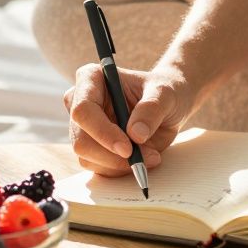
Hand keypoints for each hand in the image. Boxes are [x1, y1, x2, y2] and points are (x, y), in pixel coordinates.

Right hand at [63, 64, 195, 176]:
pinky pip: (98, 167)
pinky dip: (121, 169)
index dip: (102, 132)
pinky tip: (142, 158)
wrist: (168, 106)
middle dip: (112, 155)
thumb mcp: (165, 94)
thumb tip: (135, 134)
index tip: (128, 148)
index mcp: (91, 78)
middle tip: (144, 157)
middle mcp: (80, 102)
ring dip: (120, 164)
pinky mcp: (91, 147)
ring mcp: (83, 127)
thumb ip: (151, 109)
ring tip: (150, 154)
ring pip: (88, 158)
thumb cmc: (164, 92)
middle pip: (81, 139)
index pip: (83, 110)